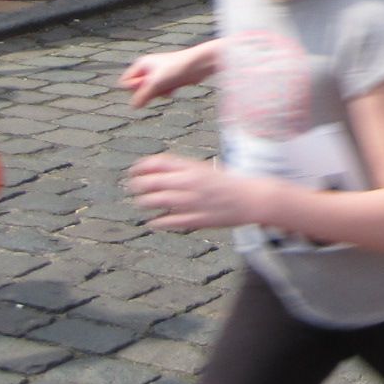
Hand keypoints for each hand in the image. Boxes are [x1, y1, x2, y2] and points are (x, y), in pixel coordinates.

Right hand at [119, 45, 207, 107]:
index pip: (126, 82)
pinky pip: (161, 93)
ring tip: (169, 85)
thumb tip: (133, 107)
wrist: (199, 64)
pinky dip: (167, 92)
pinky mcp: (169, 81)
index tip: (146, 86)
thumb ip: (143, 96)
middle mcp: (148, 68)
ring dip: (159, 93)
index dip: (133, 89)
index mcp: (141, 64)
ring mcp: (159, 75)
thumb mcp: (156, 83)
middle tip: (159, 87)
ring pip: (151, 93)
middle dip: (148, 92)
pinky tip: (175, 87)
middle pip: (138, 89)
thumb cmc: (177, 68)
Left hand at [126, 152, 257, 230]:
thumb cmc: (226, 183)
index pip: (157, 163)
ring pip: (155, 201)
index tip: (133, 171)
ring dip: (144, 202)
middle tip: (133, 188)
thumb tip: (152, 169)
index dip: (140, 167)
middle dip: (137, 186)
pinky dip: (157, 221)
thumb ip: (179, 169)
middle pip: (152, 182)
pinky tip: (153, 221)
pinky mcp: (194, 219)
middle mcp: (189, 183)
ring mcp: (191, 202)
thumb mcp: (203, 169)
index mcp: (192, 167)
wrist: (250, 199)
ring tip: (141, 203)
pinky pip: (167, 221)